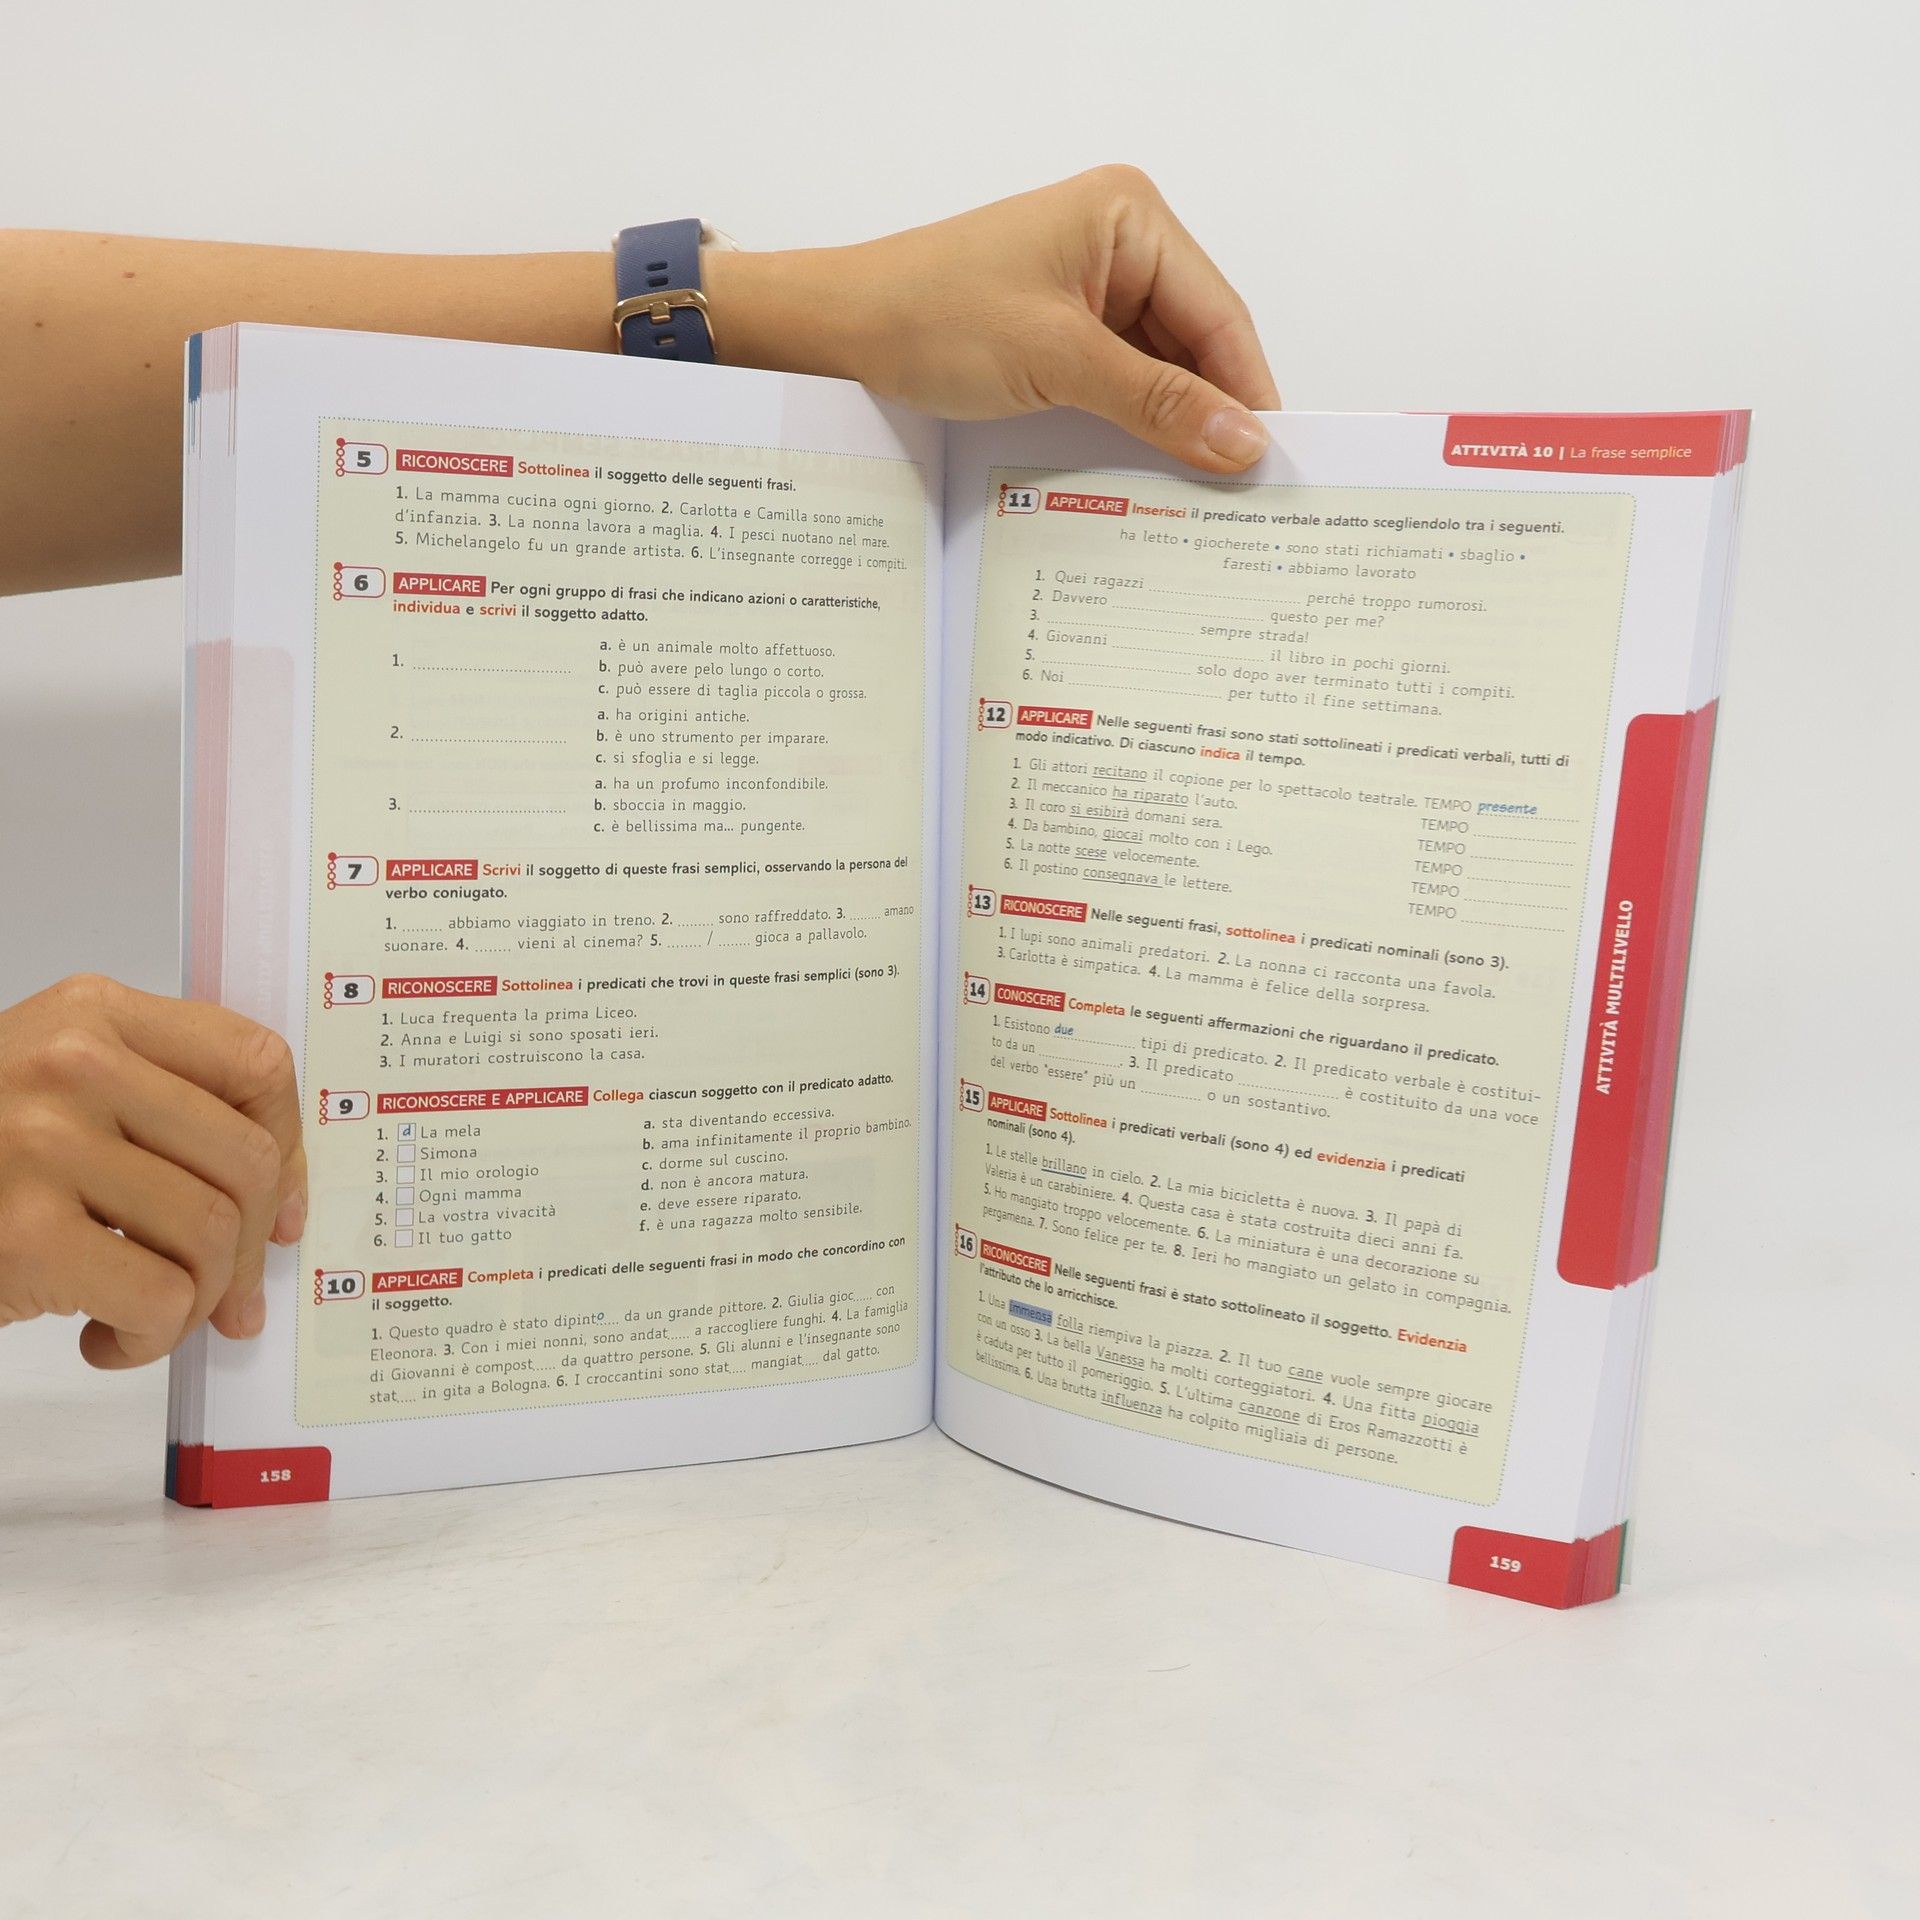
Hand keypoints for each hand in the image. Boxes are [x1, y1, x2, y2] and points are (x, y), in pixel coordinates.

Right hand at [0, 975, 305, 1366]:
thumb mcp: (60, 1090)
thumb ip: (161, 1109)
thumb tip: (279, 1205)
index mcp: (93, 1013)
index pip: (255, 1061)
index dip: (288, 1145)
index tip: (281, 1205)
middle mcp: (71, 1063)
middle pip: (244, 1159)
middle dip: (250, 1247)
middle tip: (228, 1292)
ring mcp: (42, 1143)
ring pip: (211, 1232)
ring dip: (196, 1299)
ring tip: (152, 1314)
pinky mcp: (22, 1232)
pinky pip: (159, 1297)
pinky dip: (149, 1338)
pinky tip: (106, 1337)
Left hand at [708, 166, 1280, 471]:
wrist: (840, 331)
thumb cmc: (930, 316)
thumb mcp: (1056, 362)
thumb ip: (1156, 402)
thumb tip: (1243, 442)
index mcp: (1130, 217)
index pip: (1219, 316)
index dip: (1248, 393)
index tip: (1271, 464)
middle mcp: (1121, 242)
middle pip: (1197, 344)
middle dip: (1212, 414)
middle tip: (1243, 495)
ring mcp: (1092, 286)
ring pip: (1162, 370)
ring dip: (1174, 427)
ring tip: (1200, 495)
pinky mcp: (1065, 328)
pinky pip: (1122, 381)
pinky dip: (1135, 424)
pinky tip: (1149, 471)